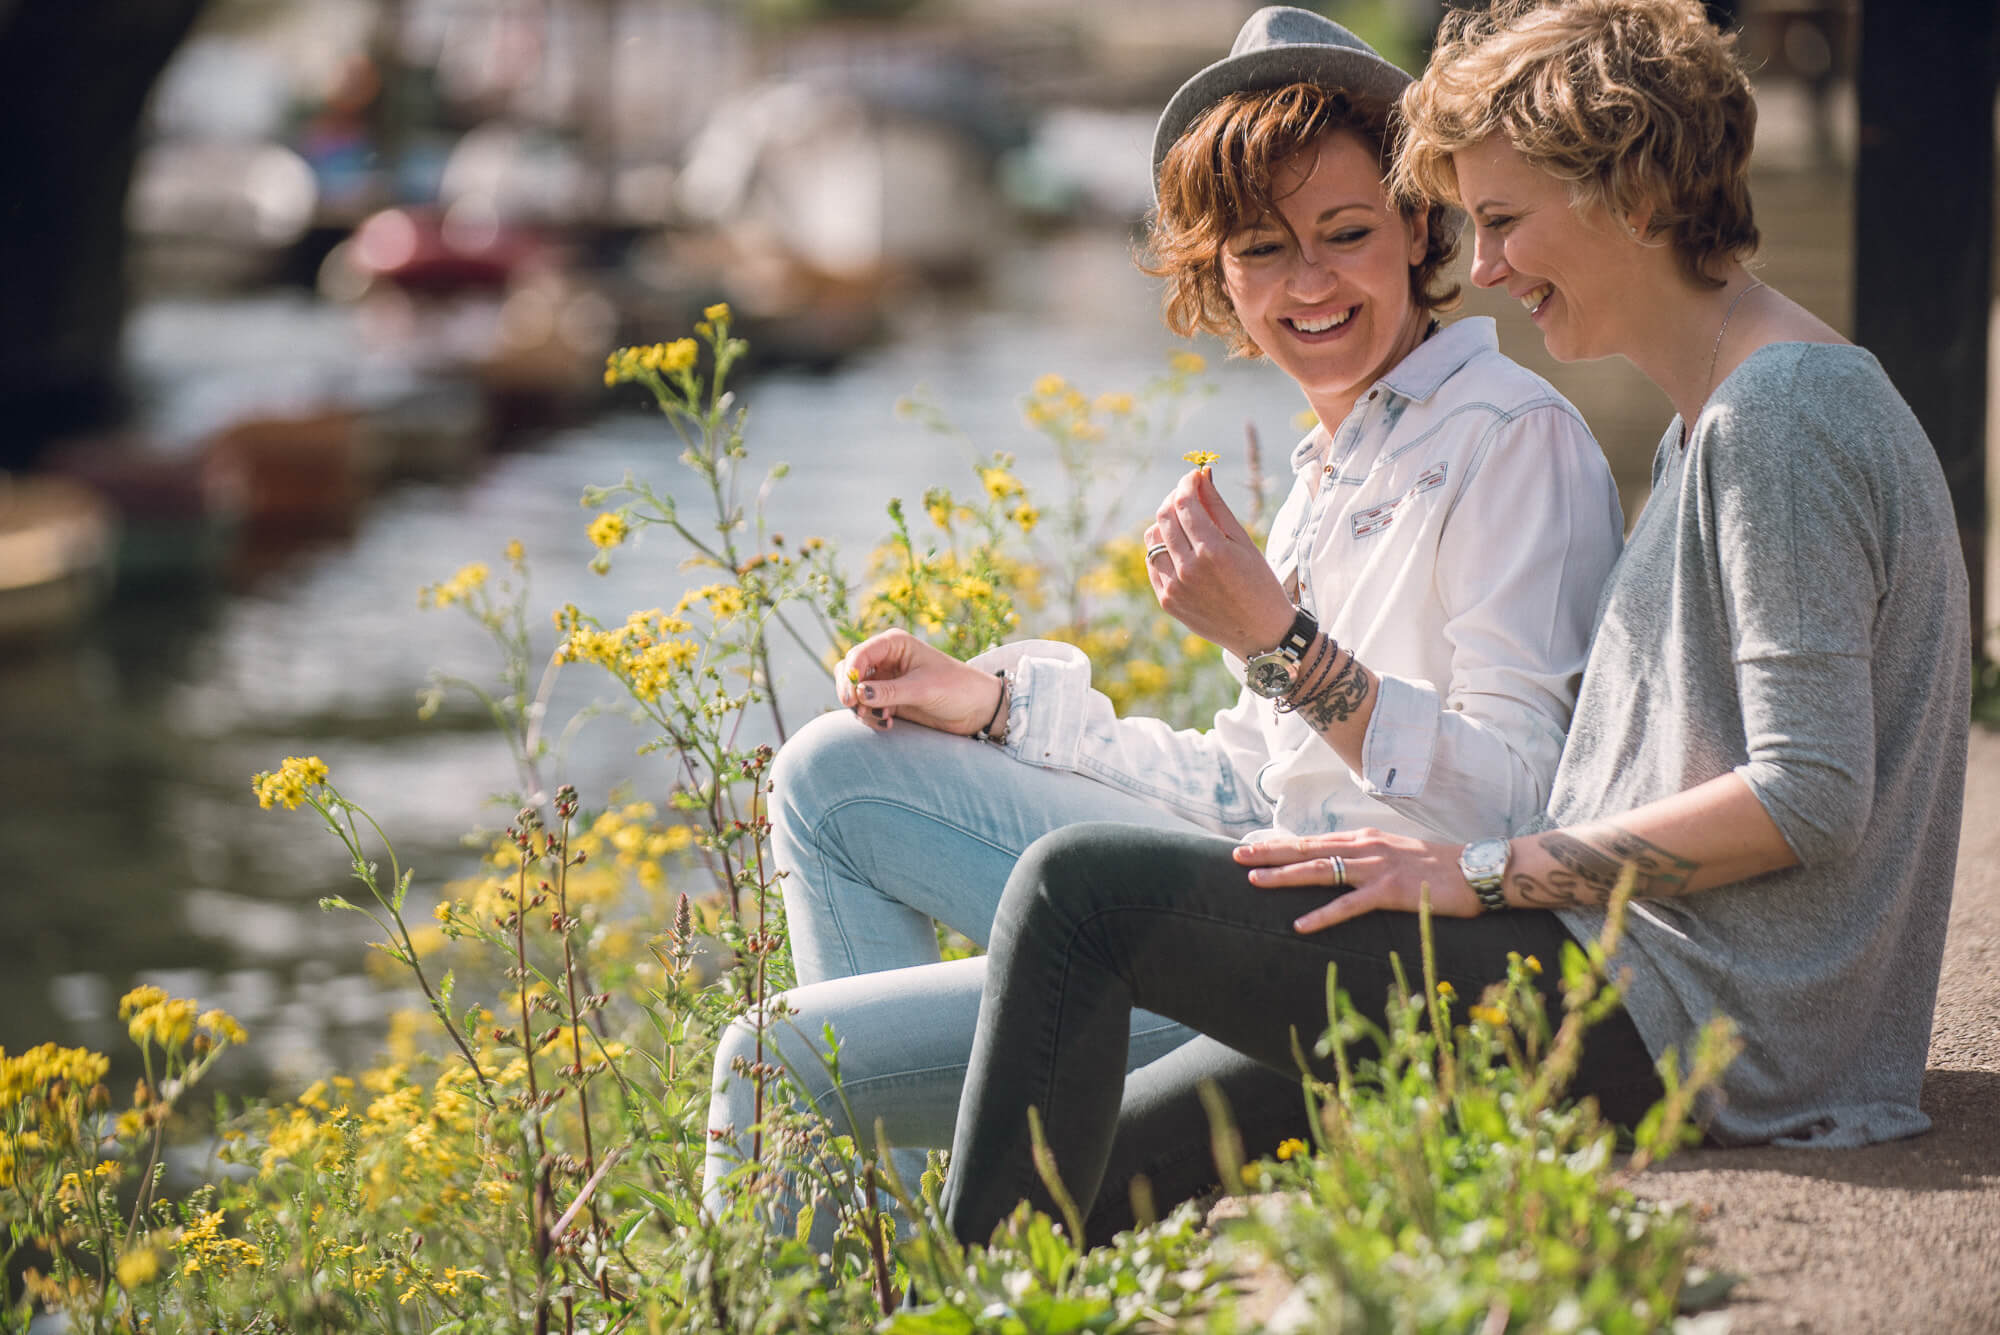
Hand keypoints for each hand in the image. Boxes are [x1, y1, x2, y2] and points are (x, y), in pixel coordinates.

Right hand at [834, 629, 1005, 736]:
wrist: (977, 709)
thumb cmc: (957, 688)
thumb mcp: (923, 689)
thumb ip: (889, 692)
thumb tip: (858, 693)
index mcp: (894, 644)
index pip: (859, 653)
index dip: (850, 673)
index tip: (852, 696)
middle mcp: (886, 659)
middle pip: (849, 670)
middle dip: (849, 690)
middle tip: (857, 709)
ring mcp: (885, 680)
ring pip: (854, 691)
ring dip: (860, 707)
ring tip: (881, 720)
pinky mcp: (888, 700)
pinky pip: (865, 707)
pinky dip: (870, 717)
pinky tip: (888, 723)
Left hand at [1144, 467, 1293, 658]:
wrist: (1260, 633)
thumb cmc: (1259, 583)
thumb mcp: (1244, 543)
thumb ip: (1218, 508)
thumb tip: (1201, 475)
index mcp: (1213, 551)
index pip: (1184, 503)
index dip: (1186, 483)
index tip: (1193, 477)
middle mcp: (1189, 569)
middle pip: (1163, 517)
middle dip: (1174, 499)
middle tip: (1187, 496)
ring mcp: (1175, 587)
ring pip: (1152, 539)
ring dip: (1165, 524)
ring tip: (1185, 524)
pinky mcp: (1167, 600)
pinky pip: (1152, 563)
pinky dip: (1162, 550)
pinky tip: (1180, 549)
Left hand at [1233, 829, 1483, 930]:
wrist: (1476, 870)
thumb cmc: (1437, 867)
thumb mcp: (1395, 854)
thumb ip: (1367, 858)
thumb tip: (1340, 865)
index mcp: (1365, 839)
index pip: (1313, 840)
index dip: (1279, 843)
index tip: (1250, 844)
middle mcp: (1365, 847)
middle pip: (1307, 849)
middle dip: (1269, 852)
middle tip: (1236, 855)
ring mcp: (1377, 868)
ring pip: (1321, 870)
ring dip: (1285, 876)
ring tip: (1254, 880)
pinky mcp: (1390, 891)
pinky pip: (1349, 905)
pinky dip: (1322, 915)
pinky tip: (1299, 924)